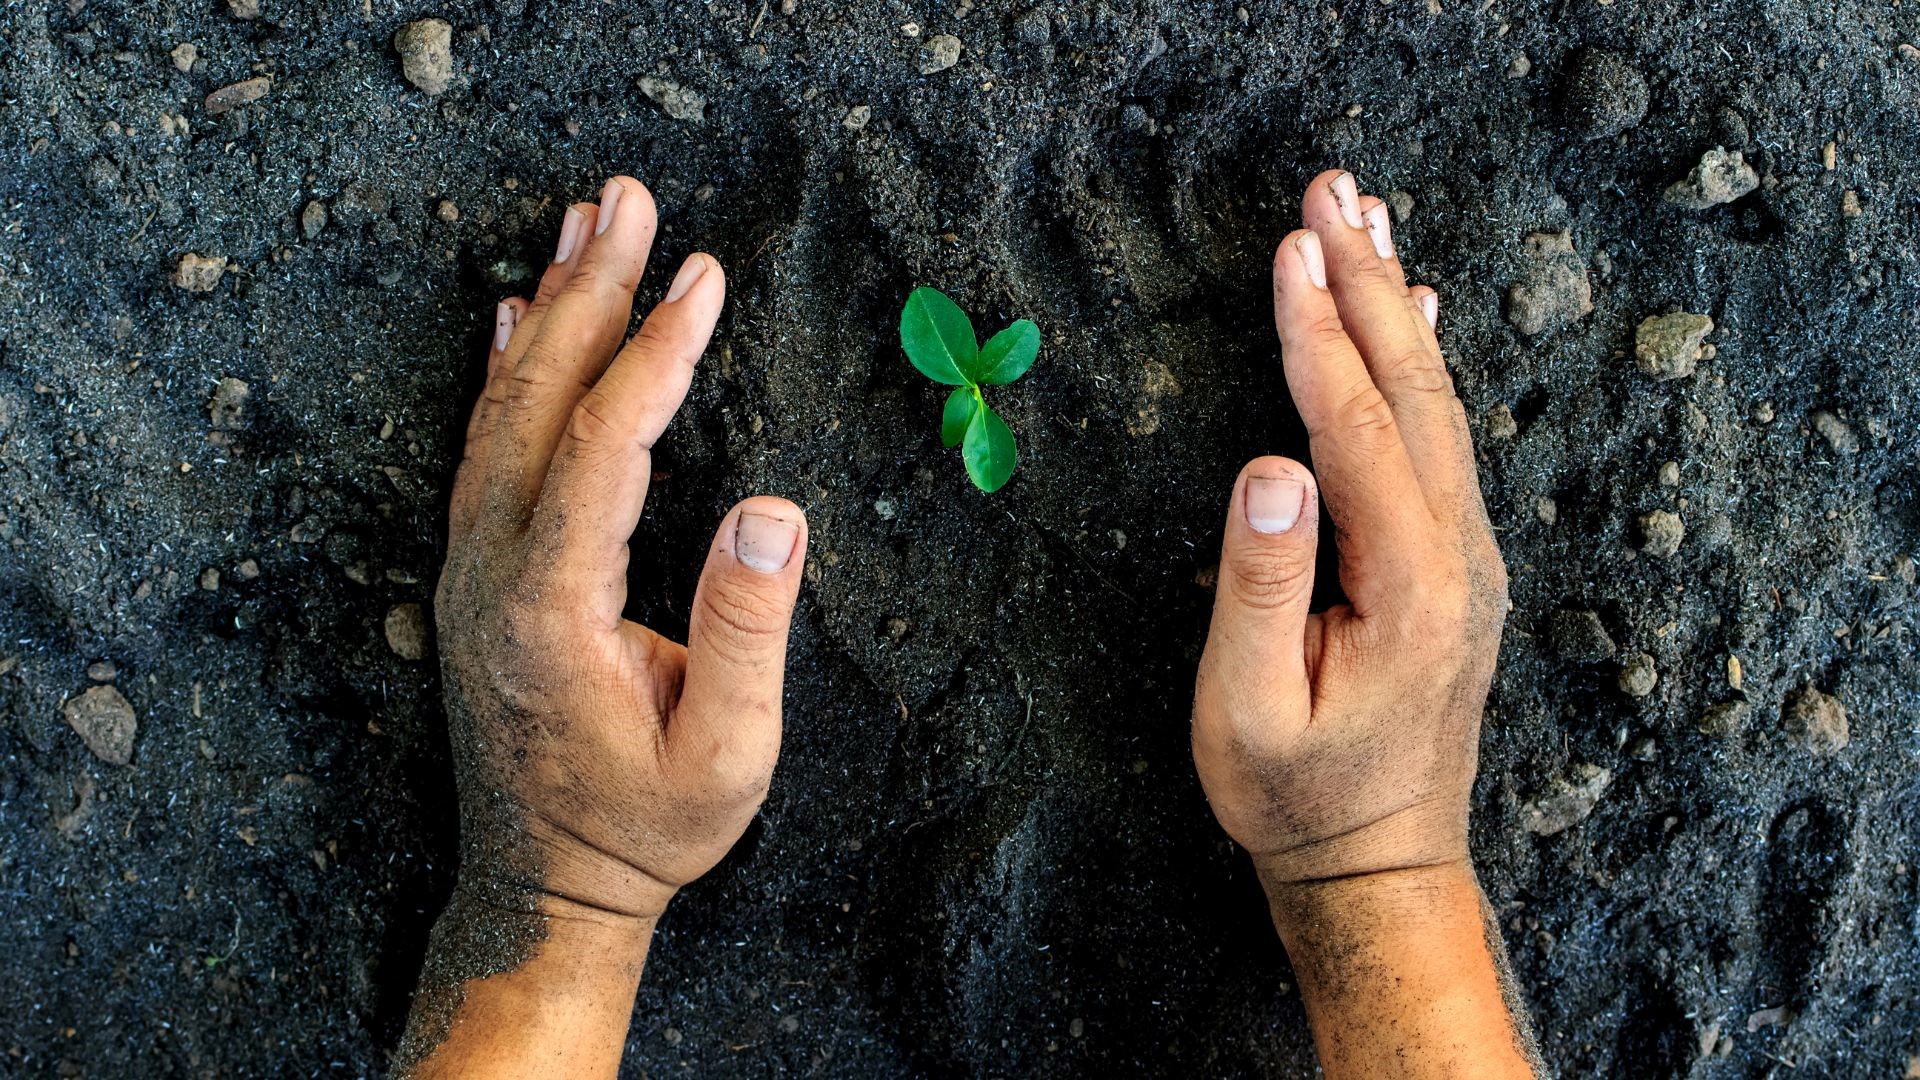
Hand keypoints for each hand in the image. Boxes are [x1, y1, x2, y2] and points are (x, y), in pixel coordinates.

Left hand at [412, 177, 805, 1071]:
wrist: (543, 883)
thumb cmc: (644, 827)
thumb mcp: (725, 757)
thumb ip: (745, 636)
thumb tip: (775, 513)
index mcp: (553, 607)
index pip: (604, 444)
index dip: (657, 353)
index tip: (704, 276)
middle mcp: (493, 571)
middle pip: (535, 397)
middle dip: (590, 290)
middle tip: (627, 198)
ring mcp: (471, 567)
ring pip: (497, 409)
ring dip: (545, 311)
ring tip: (583, 225)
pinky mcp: (475, 572)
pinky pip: (480, 445)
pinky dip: (502, 369)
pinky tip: (512, 315)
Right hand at [1192, 168, 1508, 889]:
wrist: (1377, 866)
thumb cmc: (1297, 797)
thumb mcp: (1248, 709)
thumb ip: (1260, 585)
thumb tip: (1268, 465)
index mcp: (1410, 587)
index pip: (1356, 431)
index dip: (1316, 336)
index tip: (1289, 250)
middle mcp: (1459, 558)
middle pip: (1412, 392)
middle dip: (1367, 285)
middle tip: (1333, 190)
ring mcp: (1468, 558)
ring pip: (1435, 405)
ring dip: (1397, 306)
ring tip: (1364, 221)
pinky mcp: (1457, 564)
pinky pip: (1443, 438)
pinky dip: (1421, 362)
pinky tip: (1416, 314)